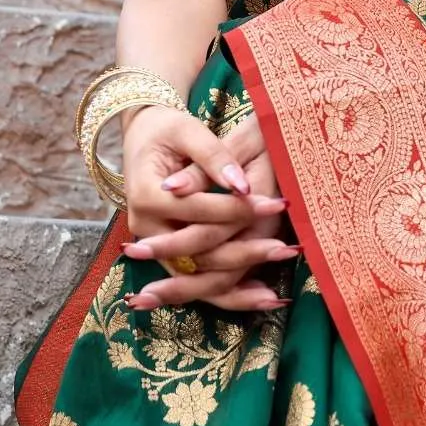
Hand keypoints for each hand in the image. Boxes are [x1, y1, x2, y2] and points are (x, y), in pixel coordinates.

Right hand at [122, 108, 294, 312]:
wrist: (141, 137)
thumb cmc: (167, 130)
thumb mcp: (188, 131)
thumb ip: (213, 156)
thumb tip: (240, 185)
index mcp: (147, 196)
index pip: (200, 211)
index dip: (237, 210)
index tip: (275, 203)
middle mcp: (145, 229)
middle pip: (198, 254)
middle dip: (244, 252)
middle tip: (284, 248)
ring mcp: (154, 246)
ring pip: (196, 278)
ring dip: (236, 288)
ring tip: (275, 293)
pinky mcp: (166, 254)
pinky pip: (196, 280)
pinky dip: (226, 292)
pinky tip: (258, 295)